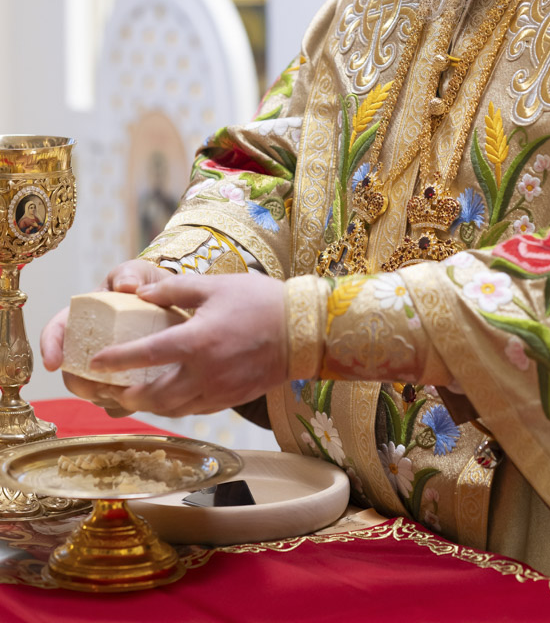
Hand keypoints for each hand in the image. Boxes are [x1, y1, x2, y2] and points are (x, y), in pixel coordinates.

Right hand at [40, 260, 168, 417]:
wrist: (173, 301)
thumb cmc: (147, 285)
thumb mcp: (137, 272)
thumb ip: (129, 274)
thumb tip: (126, 285)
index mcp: (84, 317)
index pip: (57, 331)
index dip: (49, 348)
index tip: (52, 363)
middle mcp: (90, 346)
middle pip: (72, 372)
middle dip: (80, 383)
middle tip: (98, 386)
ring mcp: (107, 367)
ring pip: (94, 392)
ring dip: (103, 397)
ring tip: (124, 391)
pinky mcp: (126, 383)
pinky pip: (118, 403)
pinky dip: (125, 403)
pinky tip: (142, 397)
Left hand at [87, 272, 286, 416]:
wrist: (306, 331)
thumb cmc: (262, 302)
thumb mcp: (216, 286)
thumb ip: (175, 290)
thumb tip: (142, 295)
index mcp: (198, 341)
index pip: (147, 355)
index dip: (117, 359)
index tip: (96, 361)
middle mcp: (205, 373)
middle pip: (154, 395)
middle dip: (128, 395)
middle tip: (110, 388)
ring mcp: (219, 391)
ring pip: (173, 409)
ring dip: (149, 406)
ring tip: (134, 397)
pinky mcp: (232, 399)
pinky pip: (194, 409)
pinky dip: (175, 407)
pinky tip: (170, 397)